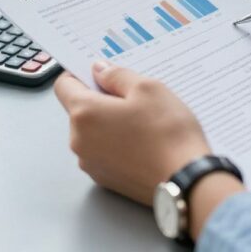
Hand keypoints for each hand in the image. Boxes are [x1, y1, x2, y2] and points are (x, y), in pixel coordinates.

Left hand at [53, 61, 212, 204]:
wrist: (186, 180)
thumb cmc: (168, 132)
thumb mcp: (148, 88)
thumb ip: (117, 75)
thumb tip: (100, 70)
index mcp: (84, 114)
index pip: (64, 86)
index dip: (80, 74)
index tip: (100, 74)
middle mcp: (80, 141)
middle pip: (80, 110)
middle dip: (102, 100)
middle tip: (134, 99)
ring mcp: (91, 163)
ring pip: (93, 132)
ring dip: (110, 123)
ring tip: (144, 123)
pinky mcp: (105, 180)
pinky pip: (104, 152)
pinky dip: (117, 144)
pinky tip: (144, 143)